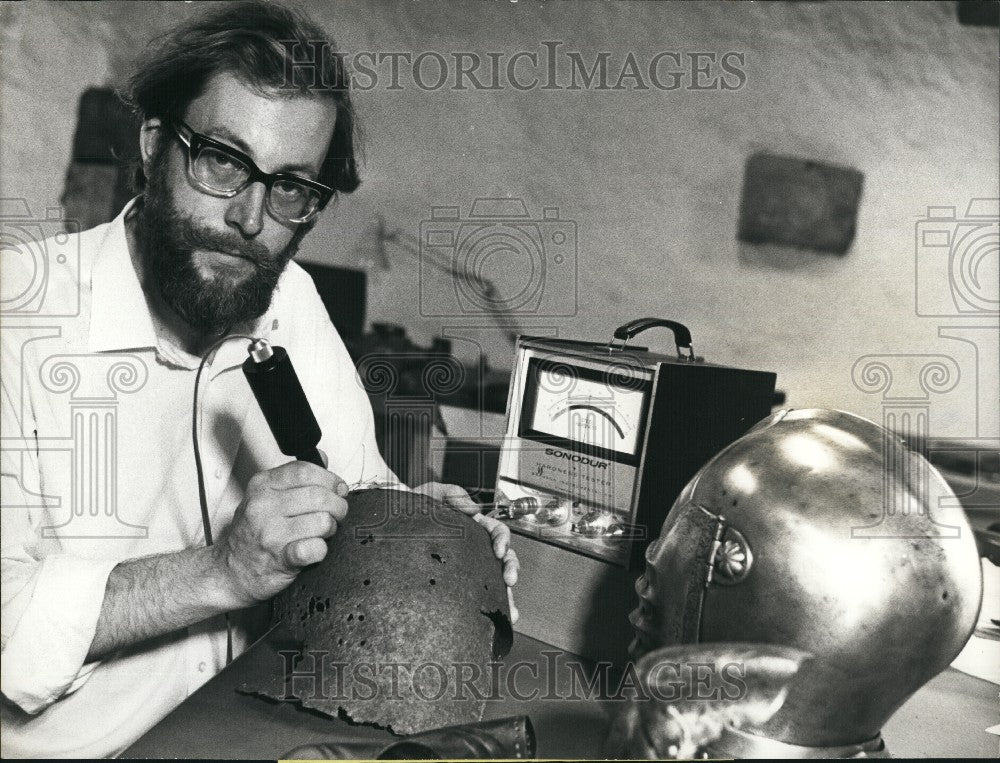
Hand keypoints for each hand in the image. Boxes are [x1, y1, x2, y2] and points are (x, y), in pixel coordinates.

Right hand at [214, 458, 348, 607]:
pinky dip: (321, 549)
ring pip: (323, 521)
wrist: (230, 572)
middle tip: (336, 514)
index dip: (330, 479)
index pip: (305, 471)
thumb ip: (294, 477)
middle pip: (319, 495)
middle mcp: (264, 506)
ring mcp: (271, 533)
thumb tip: (323, 459)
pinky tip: (313, 549)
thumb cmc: (251, 535)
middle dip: (337, 505)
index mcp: (262, 486)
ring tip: (321, 533)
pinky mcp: (281, 558)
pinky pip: (316, 548)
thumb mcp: (264, 496)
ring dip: (330, 528)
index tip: (338, 489)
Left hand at [414, 481, 519, 623]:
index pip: (496, 532)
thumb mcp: (431, 494)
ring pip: (495, 579)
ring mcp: (468, 566)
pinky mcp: (457, 582)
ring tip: (510, 607)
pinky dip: (492, 606)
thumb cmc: (411, 508)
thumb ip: (452, 494)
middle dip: (511, 568)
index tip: (498, 551)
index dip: (502, 540)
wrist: (390, 525)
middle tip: (509, 580)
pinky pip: (477, 594)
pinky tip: (500, 619)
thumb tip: (474, 509)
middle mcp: (474, 547)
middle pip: (503, 557)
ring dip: (506, 593)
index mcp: (473, 526)